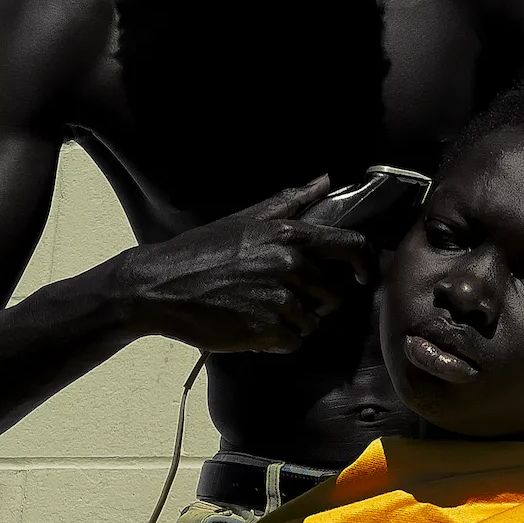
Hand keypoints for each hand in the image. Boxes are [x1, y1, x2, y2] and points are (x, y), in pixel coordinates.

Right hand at [116, 179, 374, 352]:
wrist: (160, 286)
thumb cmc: (201, 250)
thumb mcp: (246, 218)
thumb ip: (290, 201)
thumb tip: (325, 180)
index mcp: (290, 236)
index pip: (351, 247)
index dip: (363, 263)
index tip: (361, 275)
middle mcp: (291, 266)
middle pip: (335, 293)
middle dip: (318, 299)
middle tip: (288, 296)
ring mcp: (281, 300)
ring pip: (313, 321)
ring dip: (294, 321)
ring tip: (262, 308)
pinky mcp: (267, 331)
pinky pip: (294, 342)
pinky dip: (278, 339)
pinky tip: (254, 325)